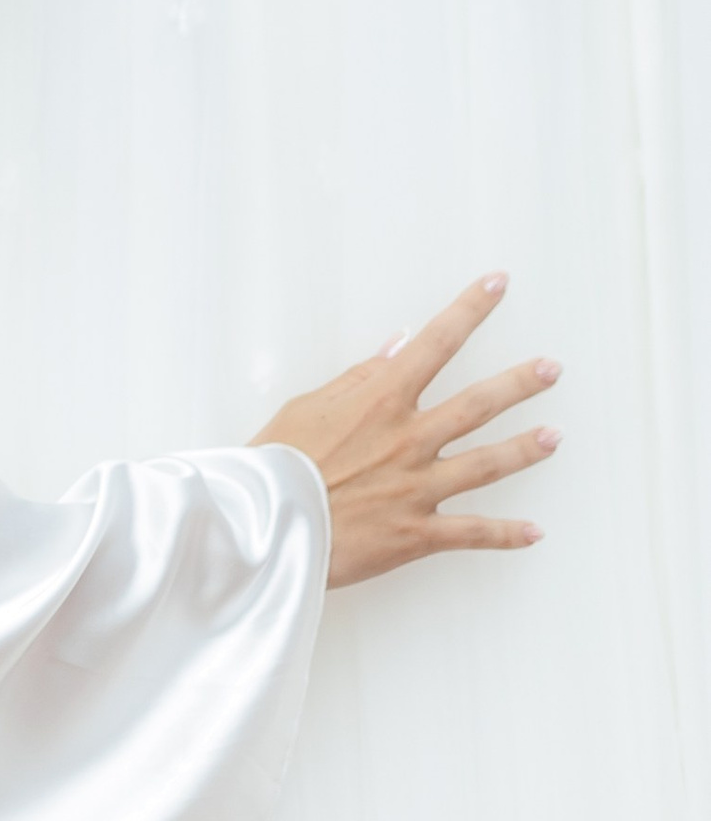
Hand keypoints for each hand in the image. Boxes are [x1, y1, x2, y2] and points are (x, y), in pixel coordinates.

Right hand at [255, 273, 560, 587]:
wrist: (266, 525)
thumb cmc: (278, 461)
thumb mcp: (308, 404)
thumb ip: (359, 377)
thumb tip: (398, 346)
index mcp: (381, 400)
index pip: (436, 343)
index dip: (470, 309)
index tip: (497, 284)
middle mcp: (408, 439)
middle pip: (478, 405)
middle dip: (519, 384)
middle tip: (552, 369)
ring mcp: (417, 487)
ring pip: (485, 465)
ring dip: (524, 450)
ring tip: (555, 437)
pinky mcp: (416, 534)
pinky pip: (471, 533)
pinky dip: (505, 535)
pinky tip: (535, 533)